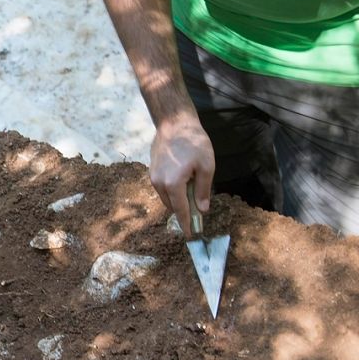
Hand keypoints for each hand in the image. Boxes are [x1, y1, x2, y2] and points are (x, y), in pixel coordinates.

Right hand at [150, 116, 214, 234]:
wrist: (173, 123)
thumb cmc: (194, 143)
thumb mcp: (206, 166)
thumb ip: (203, 190)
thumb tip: (202, 210)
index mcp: (173, 184)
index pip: (181, 210)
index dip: (187, 224)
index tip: (191, 235)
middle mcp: (159, 184)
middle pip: (173, 206)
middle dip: (184, 211)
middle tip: (198, 212)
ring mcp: (153, 178)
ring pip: (167, 198)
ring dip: (178, 200)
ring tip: (192, 192)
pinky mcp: (152, 172)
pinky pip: (163, 188)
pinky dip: (173, 191)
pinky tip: (184, 181)